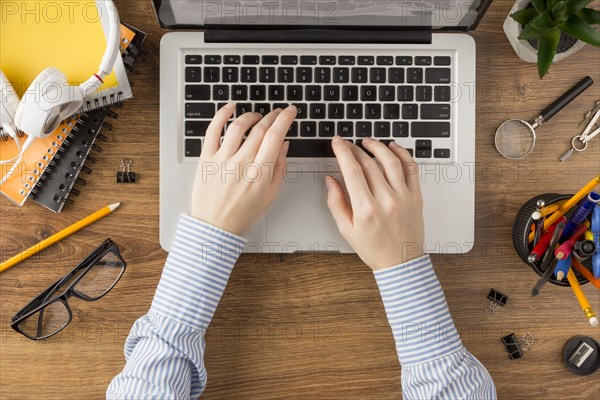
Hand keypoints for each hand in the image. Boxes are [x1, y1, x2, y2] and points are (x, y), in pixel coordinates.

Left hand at [190, 103, 296, 234]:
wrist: (215, 226)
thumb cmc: (242, 212)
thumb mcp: (270, 194)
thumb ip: (279, 168)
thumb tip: (284, 144)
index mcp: (260, 174)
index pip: (275, 137)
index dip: (285, 119)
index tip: (290, 111)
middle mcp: (241, 164)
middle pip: (260, 129)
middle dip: (272, 116)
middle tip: (277, 112)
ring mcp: (222, 160)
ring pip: (238, 126)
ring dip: (251, 116)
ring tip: (257, 116)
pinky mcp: (206, 159)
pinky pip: (213, 130)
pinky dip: (221, 114)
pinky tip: (231, 107)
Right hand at [325, 137, 424, 270]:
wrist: (400, 263)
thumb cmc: (374, 249)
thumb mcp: (347, 229)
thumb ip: (336, 202)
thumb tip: (330, 180)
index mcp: (366, 209)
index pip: (352, 171)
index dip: (343, 152)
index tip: (337, 143)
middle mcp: (386, 201)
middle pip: (369, 164)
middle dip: (355, 149)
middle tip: (347, 143)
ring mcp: (403, 197)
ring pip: (391, 161)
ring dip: (378, 147)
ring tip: (368, 142)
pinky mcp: (416, 197)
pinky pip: (411, 169)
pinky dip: (402, 154)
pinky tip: (393, 148)